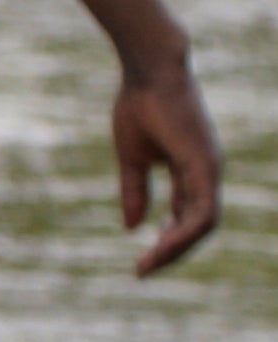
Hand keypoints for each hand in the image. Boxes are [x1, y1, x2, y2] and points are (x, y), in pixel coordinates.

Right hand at [118, 56, 222, 275]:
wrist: (149, 71)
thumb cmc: (139, 104)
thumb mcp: (132, 158)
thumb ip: (135, 191)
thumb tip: (133, 227)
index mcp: (191, 168)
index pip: (186, 214)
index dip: (166, 239)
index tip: (142, 259)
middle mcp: (207, 172)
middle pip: (198, 225)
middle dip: (171, 251)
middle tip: (143, 270)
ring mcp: (210, 169)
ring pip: (203, 225)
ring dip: (175, 249)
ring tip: (147, 265)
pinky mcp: (205, 166)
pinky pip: (201, 213)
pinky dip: (181, 234)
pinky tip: (159, 247)